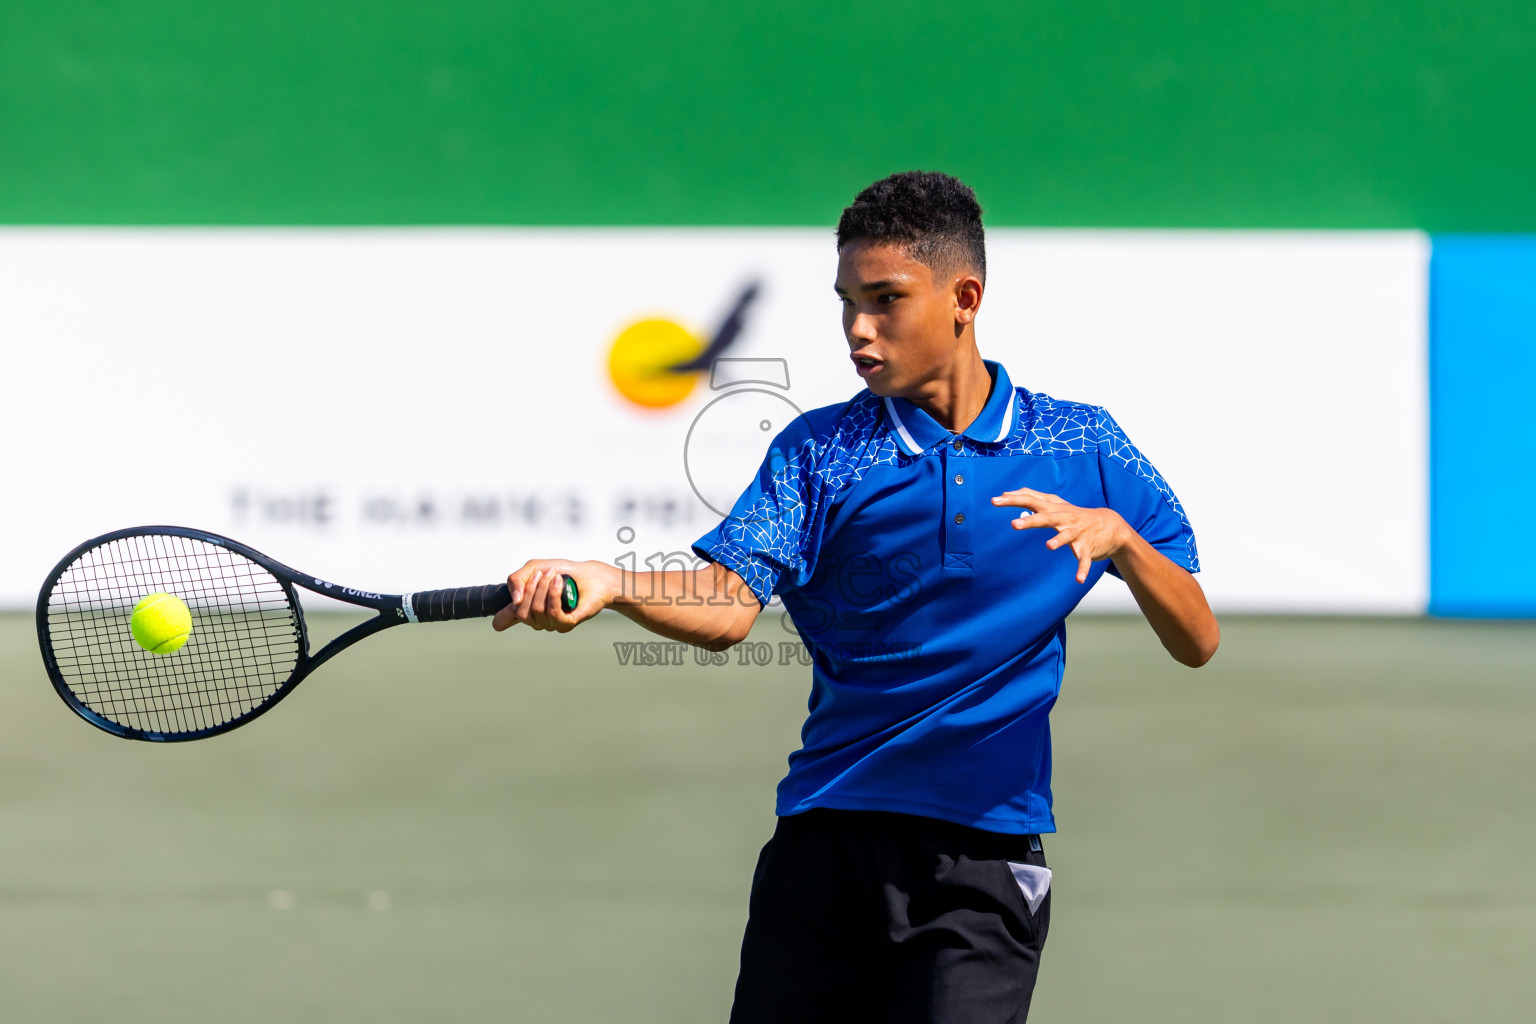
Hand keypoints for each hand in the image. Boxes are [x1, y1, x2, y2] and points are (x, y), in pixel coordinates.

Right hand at [492, 559, 617, 632]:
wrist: (590, 575)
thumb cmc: (563, 572)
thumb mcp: (534, 568)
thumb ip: (516, 580)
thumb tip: (514, 602)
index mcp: (526, 608)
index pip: (504, 621)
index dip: (501, 617)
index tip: (510, 604)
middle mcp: (536, 619)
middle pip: (521, 611)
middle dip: (530, 588)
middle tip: (543, 573)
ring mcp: (551, 623)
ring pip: (536, 610)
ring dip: (543, 588)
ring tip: (554, 576)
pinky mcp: (566, 624)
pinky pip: (552, 612)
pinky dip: (553, 594)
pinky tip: (558, 582)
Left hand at [990, 488, 1133, 583]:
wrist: (1111, 525)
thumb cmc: (1076, 514)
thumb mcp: (1057, 504)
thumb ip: (1033, 497)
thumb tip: (1008, 493)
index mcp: (1054, 510)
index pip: (1030, 501)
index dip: (1013, 500)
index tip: (994, 501)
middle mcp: (1064, 519)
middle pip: (1045, 518)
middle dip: (1030, 521)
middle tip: (1013, 524)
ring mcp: (1077, 533)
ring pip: (1066, 536)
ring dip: (1058, 540)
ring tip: (1049, 546)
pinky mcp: (1088, 548)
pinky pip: (1084, 559)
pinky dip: (1082, 569)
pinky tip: (1078, 579)